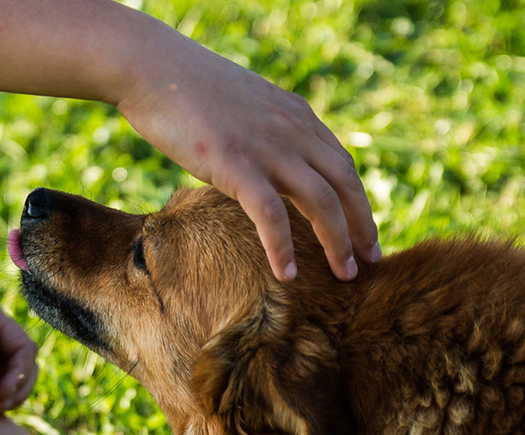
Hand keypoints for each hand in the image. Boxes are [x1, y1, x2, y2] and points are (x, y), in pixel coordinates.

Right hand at [116, 40, 378, 280]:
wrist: (153, 70)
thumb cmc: (186, 90)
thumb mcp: (243, 107)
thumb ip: (265, 132)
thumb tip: (263, 161)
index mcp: (296, 116)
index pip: (341, 164)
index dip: (357, 200)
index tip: (362, 230)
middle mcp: (292, 131)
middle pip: (345, 184)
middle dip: (362, 225)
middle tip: (371, 259)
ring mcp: (268, 147)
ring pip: (322, 202)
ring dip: (338, 242)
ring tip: (345, 275)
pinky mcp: (237, 165)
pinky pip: (271, 215)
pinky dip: (283, 248)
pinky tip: (287, 274)